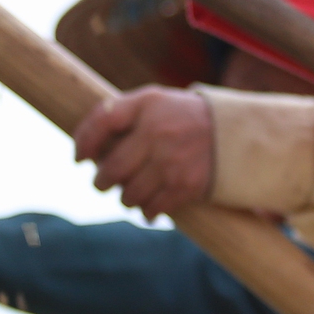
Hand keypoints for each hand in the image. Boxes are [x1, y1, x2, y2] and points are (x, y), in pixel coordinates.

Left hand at [73, 87, 215, 217]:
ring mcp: (171, 162)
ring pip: (129, 193)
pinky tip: (148, 209)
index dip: (83, 141)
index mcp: (147, 106)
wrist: (235, 133)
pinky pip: (153, 208)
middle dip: (102, 181)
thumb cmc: (182, 116)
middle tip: (103, 184)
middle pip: (112, 169)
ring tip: (129, 194)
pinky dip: (146, 212)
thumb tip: (85, 146)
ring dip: (125, 198)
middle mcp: (157, 133)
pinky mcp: (186, 186)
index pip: (102, 121)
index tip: (79, 158)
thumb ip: (119, 113)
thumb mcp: (154, 100)